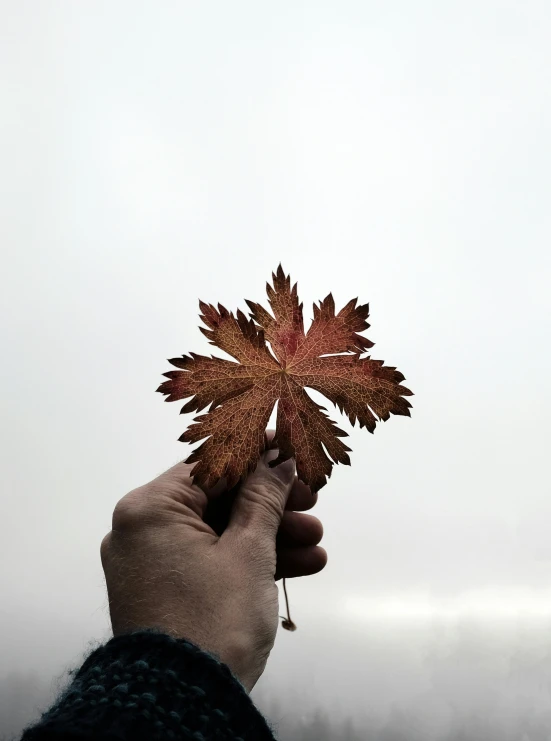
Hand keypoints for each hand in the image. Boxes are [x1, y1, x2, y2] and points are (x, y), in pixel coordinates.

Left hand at [100, 444, 326, 691]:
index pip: (210, 463)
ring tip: (316, 541)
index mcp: (150, 509)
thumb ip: (264, 497)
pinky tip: (301, 564)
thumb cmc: (214, 619)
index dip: (257, 452)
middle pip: (217, 498)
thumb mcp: (248, 551)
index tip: (292, 447)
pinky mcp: (164, 590)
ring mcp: (151, 562)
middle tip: (312, 497)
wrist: (180, 708)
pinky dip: (249, 561)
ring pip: (218, 532)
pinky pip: (209, 561)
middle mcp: (142, 530)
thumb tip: (278, 459)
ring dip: (269, 534)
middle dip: (271, 501)